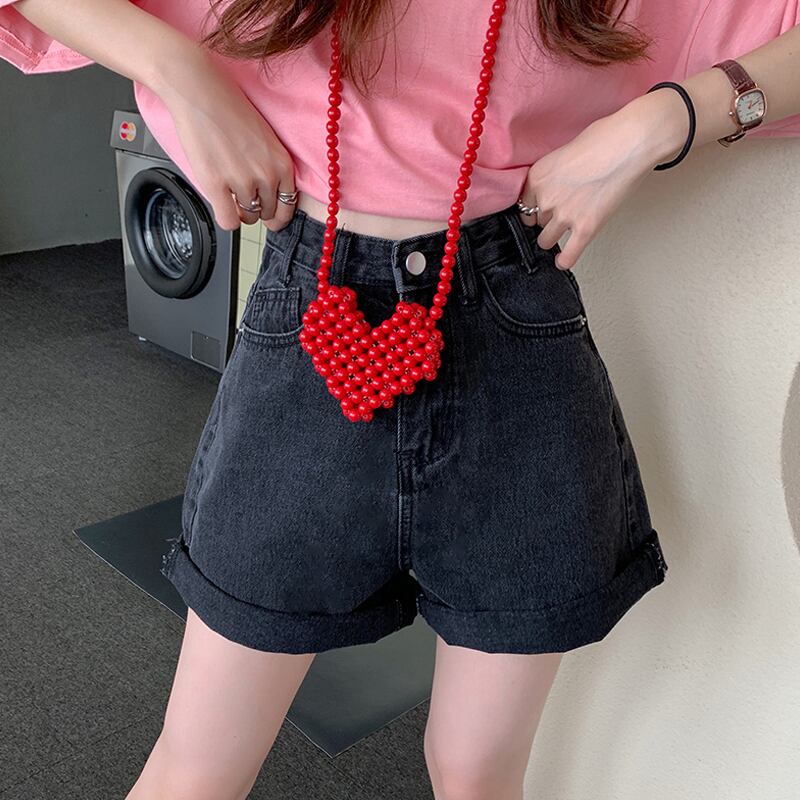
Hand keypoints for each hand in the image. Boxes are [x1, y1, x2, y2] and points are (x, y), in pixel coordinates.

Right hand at [154, 46, 297, 231]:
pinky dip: (225, 217)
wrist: (199, 90)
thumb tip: (267, 194)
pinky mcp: (216, 185)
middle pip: (267, 213)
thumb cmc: (229, 108)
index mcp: (282, 163)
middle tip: (243, 197)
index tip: (271, 216)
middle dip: (256, 209)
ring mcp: (242, 181)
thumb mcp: (265, 138)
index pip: (288, 206)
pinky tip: (220, 203)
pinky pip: (228, 222)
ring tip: (230, 193)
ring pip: (248, 217)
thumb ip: (270, 166)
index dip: (278, 214)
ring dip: (239, 211)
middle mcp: (267, 175)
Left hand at [517, 88, 688, 269]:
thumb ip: (555, 175)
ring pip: (546, 240)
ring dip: (554, 238)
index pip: (524, 205)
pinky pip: (569, 255)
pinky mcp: (586, 228)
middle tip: (564, 212)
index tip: (541, 210)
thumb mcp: (565, 151)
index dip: (535, 208)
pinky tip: (563, 261)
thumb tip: (558, 188)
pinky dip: (565, 260)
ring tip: (564, 233)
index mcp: (537, 177)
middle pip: (537, 222)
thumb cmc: (606, 138)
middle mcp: (547, 198)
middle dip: (548, 219)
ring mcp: (565, 215)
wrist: (632, 142)